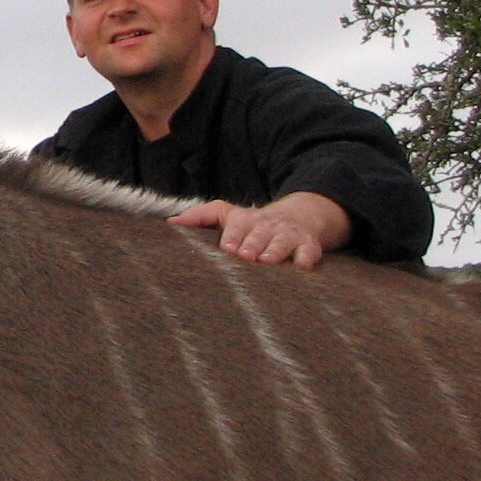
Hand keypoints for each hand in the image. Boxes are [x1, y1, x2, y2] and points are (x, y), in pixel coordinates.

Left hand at [167, 191, 350, 267]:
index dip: (233, 235)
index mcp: (246, 219)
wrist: (301, 216)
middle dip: (253, 244)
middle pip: (260, 234)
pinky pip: (309, 252)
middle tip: (246, 256)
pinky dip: (306, 258)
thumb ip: (201, 216)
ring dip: (276, 250)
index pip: (238, 224)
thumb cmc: (255, 223)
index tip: (228, 247)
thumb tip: (171, 224)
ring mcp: (289, 235)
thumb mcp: (230, 214)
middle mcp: (267, 226)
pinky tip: (302, 266)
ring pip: (283, 242)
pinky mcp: (309, 246)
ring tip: (268, 261)